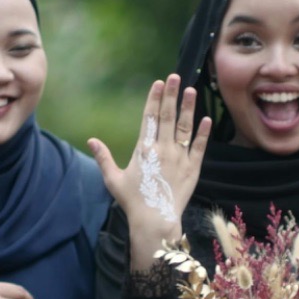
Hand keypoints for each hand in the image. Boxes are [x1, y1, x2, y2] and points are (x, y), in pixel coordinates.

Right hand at [86, 75, 211, 268]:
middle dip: (170, 95)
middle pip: (168, 116)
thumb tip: (91, 140)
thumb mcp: (113, 179)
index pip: (150, 118)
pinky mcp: (192, 169)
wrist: (155, 221)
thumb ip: (103, 158)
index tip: (158, 83)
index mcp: (144, 149)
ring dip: (188, 108)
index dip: (154, 99)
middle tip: (174, 76)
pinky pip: (199, 147)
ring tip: (191, 90)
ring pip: (185, 127)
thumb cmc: (133, 201)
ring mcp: (179, 158)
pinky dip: (203, 133)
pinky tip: (207, 119)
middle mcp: (163, 149)